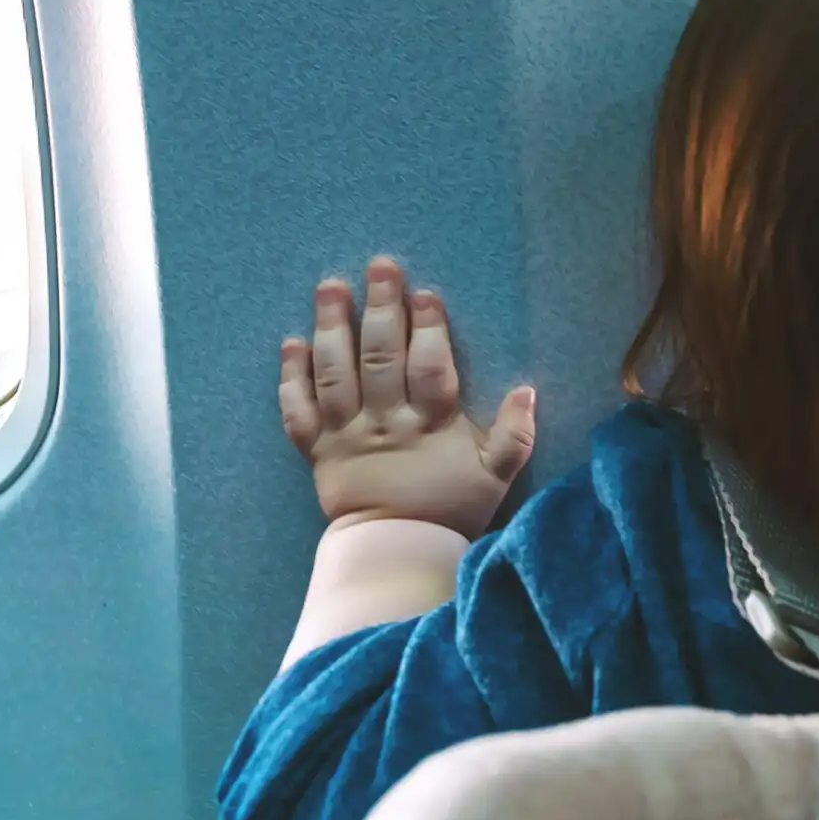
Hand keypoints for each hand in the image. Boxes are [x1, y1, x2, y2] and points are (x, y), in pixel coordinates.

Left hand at [277, 258, 536, 539]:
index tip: (425, 294)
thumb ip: (515, 434)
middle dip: (380, 309)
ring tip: (330, 286)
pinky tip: (290, 342)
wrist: (396, 553)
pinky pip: (299, 410)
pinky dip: (291, 377)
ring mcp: (346, 435)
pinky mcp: (317, 450)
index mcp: (430, 426)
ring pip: (336, 375)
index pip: (429, 369)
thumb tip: (528, 389)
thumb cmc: (450, 509)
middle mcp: (385, 423)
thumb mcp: (496, 477)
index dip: (428, 330)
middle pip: (380, 359)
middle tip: (379, 266)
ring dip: (331, 328)